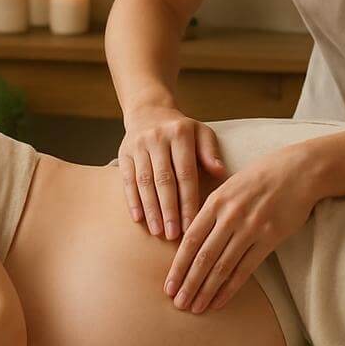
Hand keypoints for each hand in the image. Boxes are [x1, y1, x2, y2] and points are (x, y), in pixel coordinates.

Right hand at [118, 105, 227, 238]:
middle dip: (169, 210)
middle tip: (174, 235)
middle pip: (164, 181)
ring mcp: (138, 146)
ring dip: (151, 209)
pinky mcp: (123, 153)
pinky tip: (138, 219)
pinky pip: (127, 180)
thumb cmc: (181, 129)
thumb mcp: (201, 133)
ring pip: (144, 182)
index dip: (189, 201)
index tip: (193, 225)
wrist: (149, 110)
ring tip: (157, 231)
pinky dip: (132, 200)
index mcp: (180, 134)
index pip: (186, 173)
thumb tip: (221, 172)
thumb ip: (210, 152)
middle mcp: (157, 139)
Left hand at [165, 141, 318, 313]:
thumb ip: (211, 211)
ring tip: (195, 308)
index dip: (178, 266)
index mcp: (215, 202)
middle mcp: (229, 216)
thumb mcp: (229, 186)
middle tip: (178, 303)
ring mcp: (250, 228)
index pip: (190, 240)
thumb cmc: (261, 177)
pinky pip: (246, 269)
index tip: (169, 285)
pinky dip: (230, 287)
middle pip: (203, 257)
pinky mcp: (270, 238)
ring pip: (222, 266)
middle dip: (188, 283)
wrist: (298, 170)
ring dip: (206, 290)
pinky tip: (219, 301)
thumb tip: (191, 239)